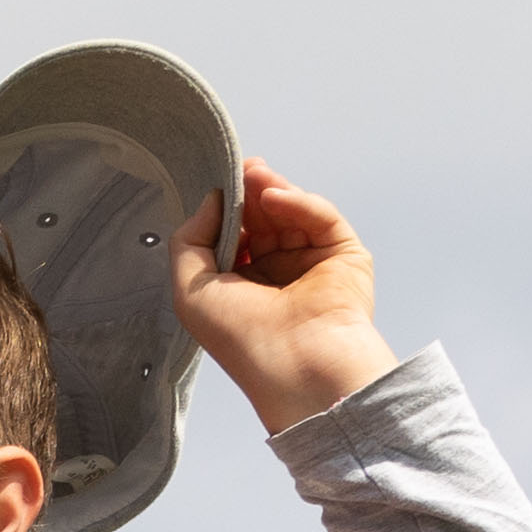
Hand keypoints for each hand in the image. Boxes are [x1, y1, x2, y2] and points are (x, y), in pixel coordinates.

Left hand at [172, 159, 397, 432]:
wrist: (295, 361)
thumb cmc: (240, 336)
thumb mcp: (189, 288)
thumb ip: (189, 241)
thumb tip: (210, 200)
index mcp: (240, 287)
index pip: (233, 236)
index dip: (225, 212)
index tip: (217, 189)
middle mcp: (275, 275)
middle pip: (262, 218)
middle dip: (248, 193)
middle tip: (239, 171)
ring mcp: (310, 263)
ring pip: (291, 212)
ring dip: (270, 190)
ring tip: (253, 175)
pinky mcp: (343, 255)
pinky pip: (320, 217)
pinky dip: (298, 202)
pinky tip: (274, 197)